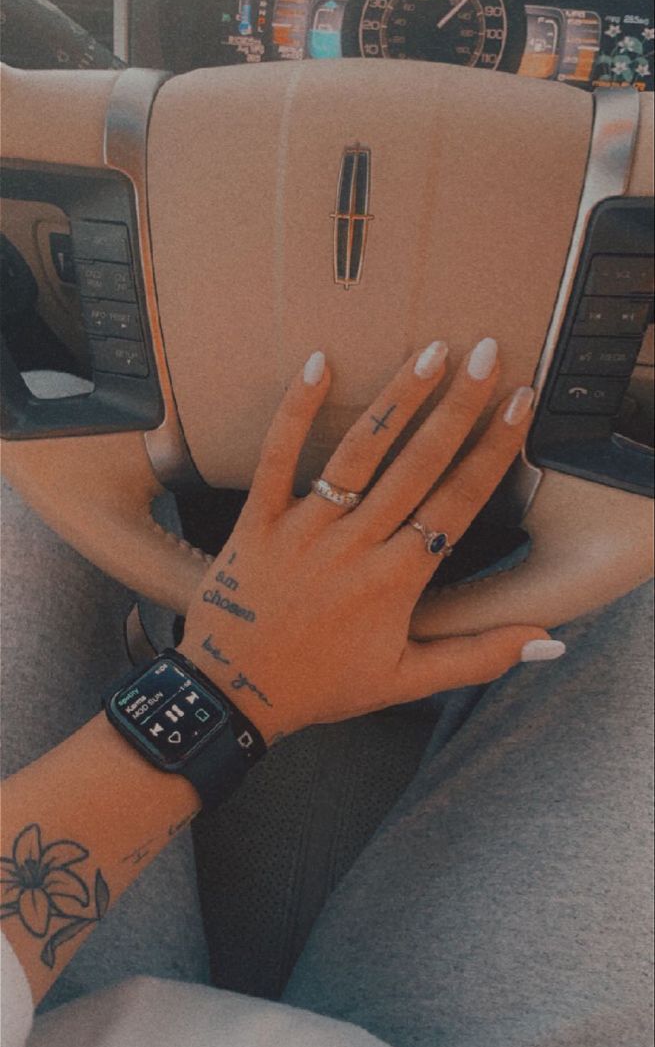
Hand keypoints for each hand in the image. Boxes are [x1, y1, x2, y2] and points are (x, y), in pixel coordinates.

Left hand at [180, 338, 564, 742]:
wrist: (234, 694)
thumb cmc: (322, 686)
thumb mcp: (407, 682)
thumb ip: (479, 656)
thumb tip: (546, 642)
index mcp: (397, 581)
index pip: (458, 502)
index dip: (494, 449)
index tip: (518, 404)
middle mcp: (356, 546)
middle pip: (418, 464)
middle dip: (458, 406)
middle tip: (486, 354)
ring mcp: (305, 529)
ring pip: (359, 453)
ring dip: (398, 398)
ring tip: (430, 352)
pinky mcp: (259, 520)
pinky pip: (277, 457)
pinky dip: (295, 411)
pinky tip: (318, 364)